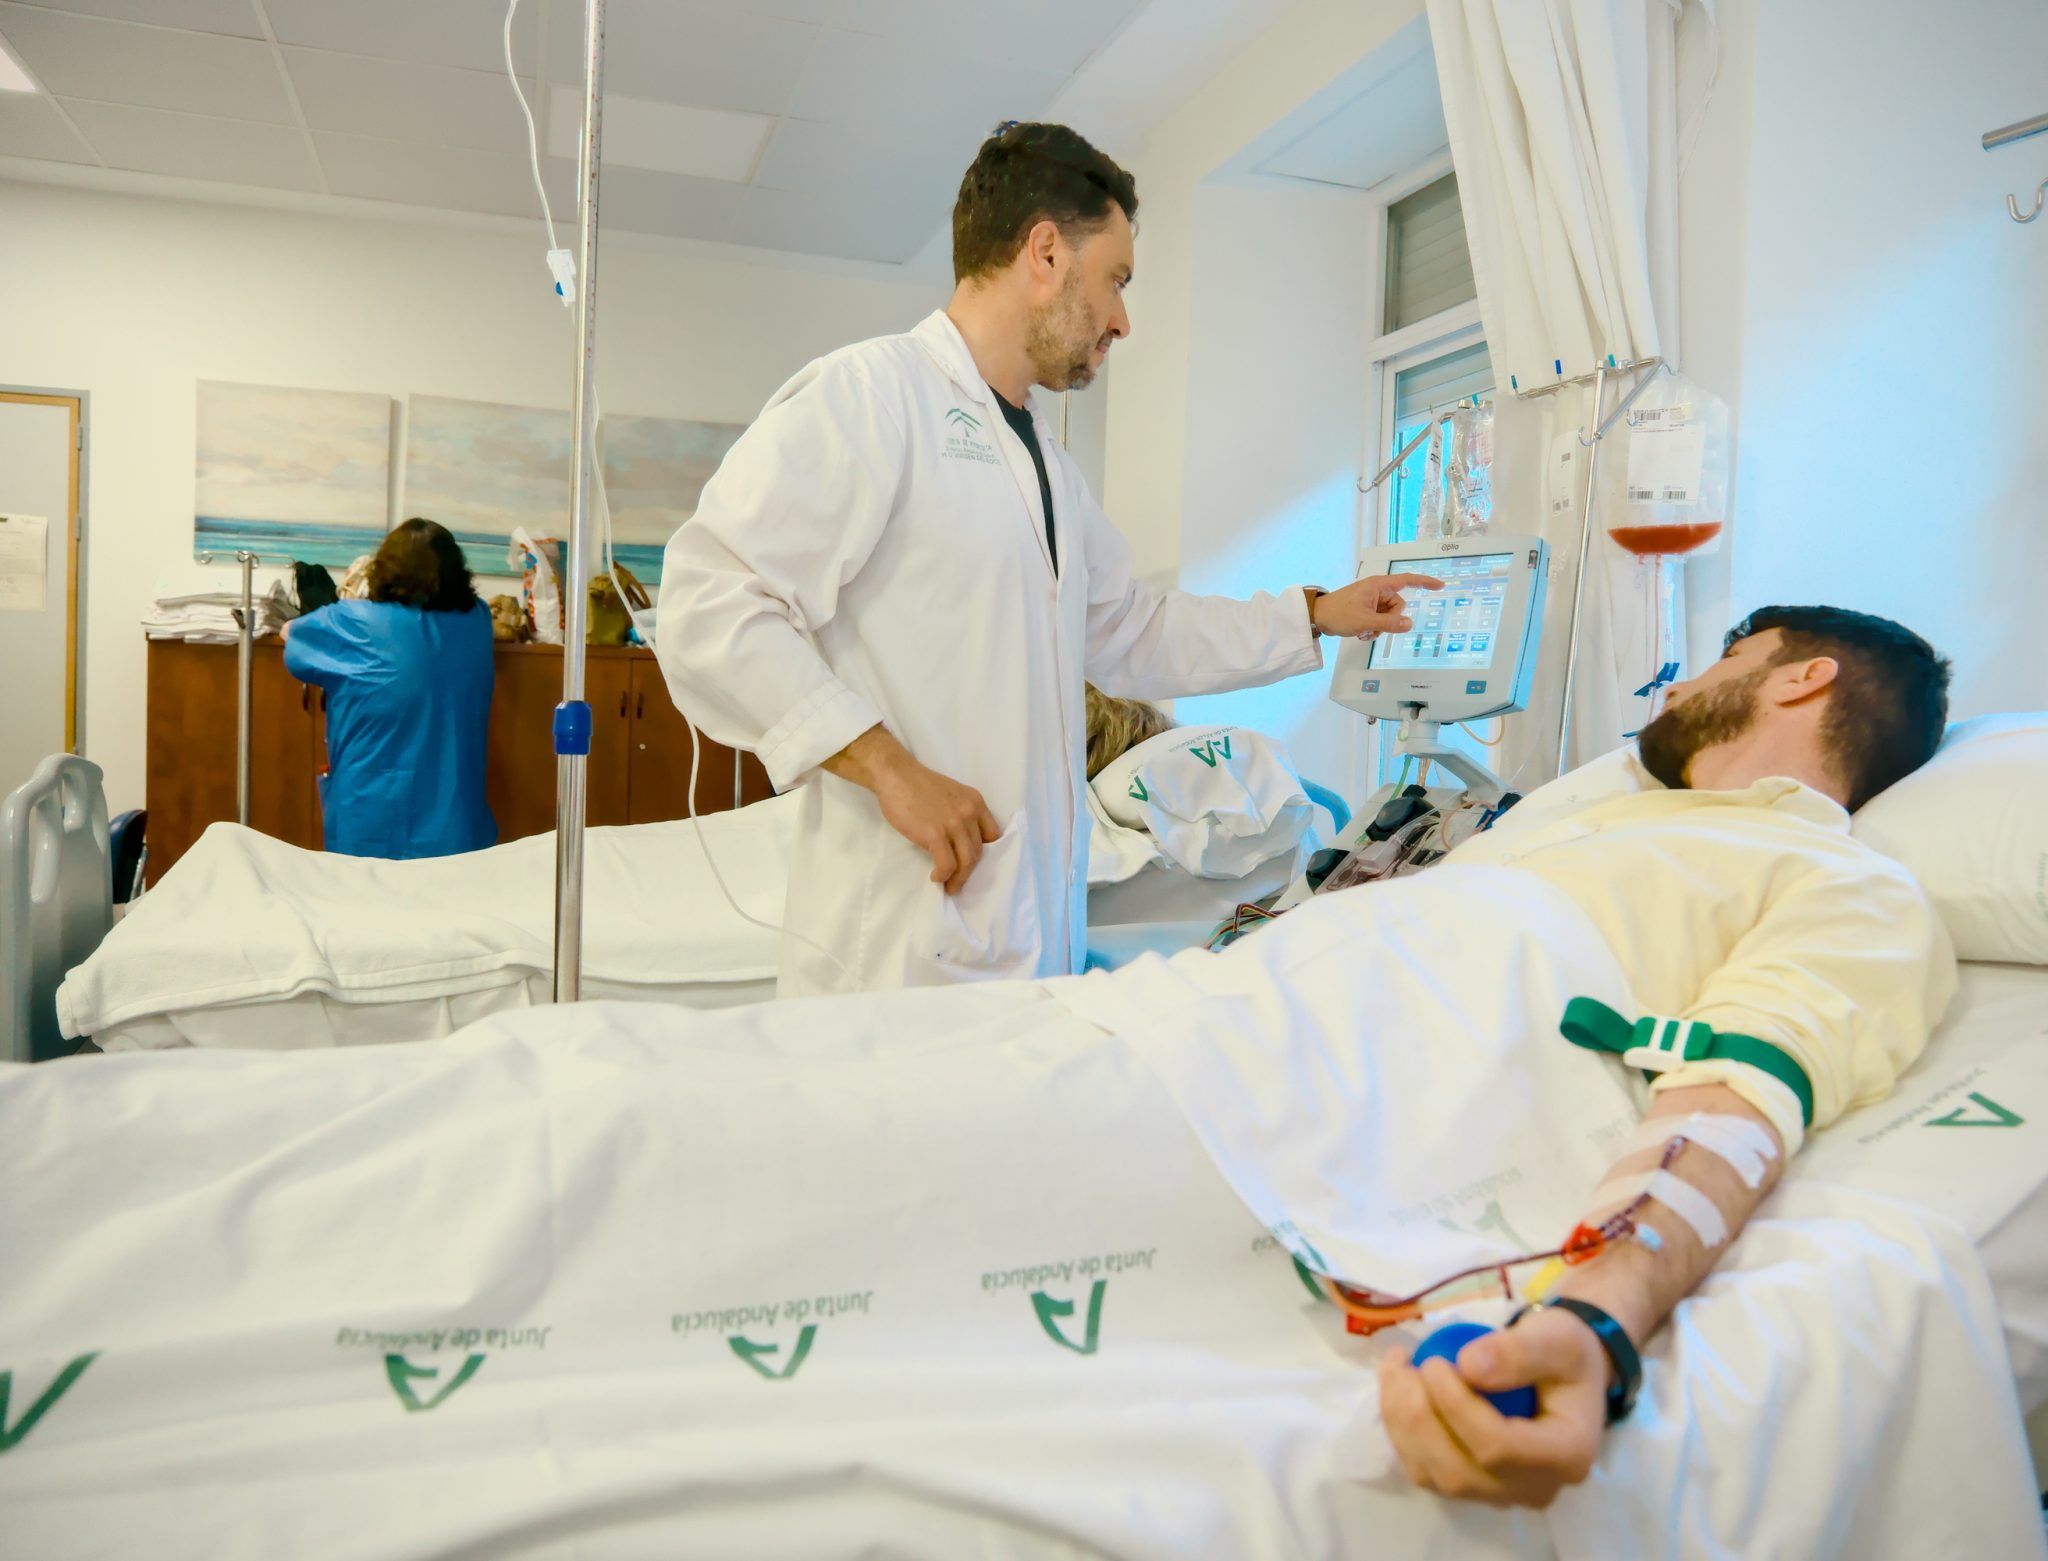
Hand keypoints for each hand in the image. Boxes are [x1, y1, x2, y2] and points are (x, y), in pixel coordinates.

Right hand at [871, 754, 1001, 894]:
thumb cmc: (918, 785)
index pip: (993, 835)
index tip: (973, 863)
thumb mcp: (952, 795)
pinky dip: (944, 875)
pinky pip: (947, 864)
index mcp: (975, 802)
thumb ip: (961, 814)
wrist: (896, 775)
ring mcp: (953, 824)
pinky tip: (936, 877)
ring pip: (967, 861)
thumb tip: (960, 842)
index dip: (986, 853)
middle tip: (959, 881)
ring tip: (950, 887)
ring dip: (959, 879)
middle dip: (970, 871)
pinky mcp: (935, 834)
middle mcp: (970, 813)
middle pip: (979, 851)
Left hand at [1312, 573, 1443, 637]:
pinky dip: (1374, 628)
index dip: (1425, 582)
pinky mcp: (1366, 609)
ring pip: (1389, 616)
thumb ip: (1389, 624)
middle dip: (1390, 620)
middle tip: (1373, 626)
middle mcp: (1377, 591)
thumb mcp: (1366, 621)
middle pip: (1398, 606)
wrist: (1317, 617)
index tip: (1440, 585)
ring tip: (1364, 631)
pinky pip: (1379, 620)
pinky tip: (1361, 633)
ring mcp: (1371, 601)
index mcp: (1378, 585)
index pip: (1407, 581)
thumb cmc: (1339, 614)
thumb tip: (1409, 625)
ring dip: (1380, 627)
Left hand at [1377, 1309, 1608, 1507]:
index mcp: (1566, 1456)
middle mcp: (1535, 1489)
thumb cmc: (1566, 1353)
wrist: (1562, 1373)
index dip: (1454, 1406)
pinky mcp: (1473, 1486)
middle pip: (1460, 1472)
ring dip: (1401, 1424)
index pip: (1498, 1446)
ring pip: (1436, 1477)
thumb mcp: (1557, 1337)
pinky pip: (1426, 1472)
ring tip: (1394, 1370)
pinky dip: (1401, 1433)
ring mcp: (1501, 1494)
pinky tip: (1397, 1391)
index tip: (1434, 1362)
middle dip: (1417, 1417)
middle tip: (1402, 1364)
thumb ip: (1520, 1350)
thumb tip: (1468, 1366)